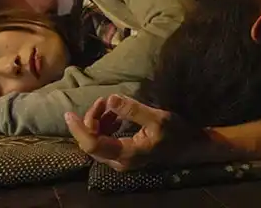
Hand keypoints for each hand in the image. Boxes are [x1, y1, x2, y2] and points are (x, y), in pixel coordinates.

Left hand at [65, 95, 200, 171]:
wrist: (190, 146)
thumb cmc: (176, 132)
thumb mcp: (157, 118)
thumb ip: (133, 109)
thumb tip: (110, 99)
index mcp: (126, 153)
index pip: (92, 145)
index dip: (79, 129)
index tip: (69, 114)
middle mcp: (119, 162)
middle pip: (91, 143)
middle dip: (91, 121)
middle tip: (102, 101)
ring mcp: (121, 160)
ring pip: (96, 142)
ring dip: (98, 123)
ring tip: (109, 105)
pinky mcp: (124, 155)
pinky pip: (104, 142)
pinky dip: (104, 127)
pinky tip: (115, 115)